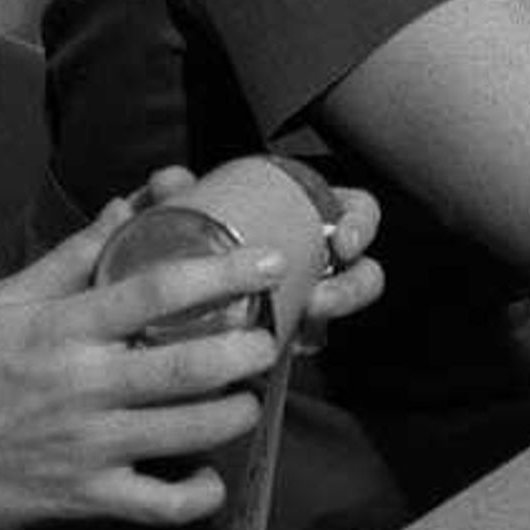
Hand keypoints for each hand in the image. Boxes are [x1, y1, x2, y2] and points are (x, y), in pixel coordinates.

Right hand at [0, 200, 306, 529]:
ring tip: (248, 397)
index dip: (222, 271)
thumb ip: (70, 258)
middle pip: (187, 366)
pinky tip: (210, 478)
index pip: (155, 290)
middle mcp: (81, 387)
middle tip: (269, 338)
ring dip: (234, 414)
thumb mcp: (0, 304)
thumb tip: (126, 206)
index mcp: (62, 330)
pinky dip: (195, 496)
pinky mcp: (84, 499)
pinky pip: (157, 505)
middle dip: (246, 351)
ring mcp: (86, 448)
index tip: (269, 262)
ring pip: (186, 432)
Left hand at [124, 161, 388, 348]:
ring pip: (340, 306)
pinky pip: (313, 339)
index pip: (356, 210)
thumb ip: (176, 193)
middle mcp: (318, 254)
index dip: (361, 222)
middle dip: (352, 287)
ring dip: (329, 318)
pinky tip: (282, 350)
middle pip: (361, 268)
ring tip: (301, 332)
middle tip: (320, 300)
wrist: (167, 294)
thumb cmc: (191, 237)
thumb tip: (171, 180)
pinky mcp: (293, 330)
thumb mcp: (184, 210)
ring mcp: (309, 294)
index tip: (343, 241)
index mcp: (309, 213)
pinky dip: (303, 343)